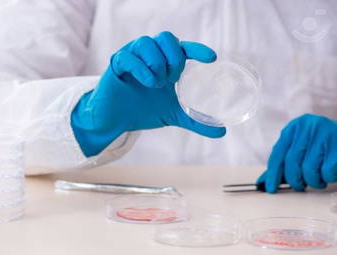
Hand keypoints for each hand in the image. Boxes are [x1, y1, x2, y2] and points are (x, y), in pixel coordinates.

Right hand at [71, 31, 225, 156]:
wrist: (117, 121)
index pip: (184, 48)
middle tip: (172, 80)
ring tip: (157, 84)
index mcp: (165, 62)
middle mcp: (150, 54)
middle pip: (167, 38)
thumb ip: (195, 121)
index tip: (211, 59)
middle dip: (173, 58)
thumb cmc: (144, 111)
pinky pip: (129, 56)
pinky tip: (148, 83)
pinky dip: (142, 69)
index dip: (197, 49)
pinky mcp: (117, 62)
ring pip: (147, 43)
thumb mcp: (173, 114)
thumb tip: (222, 132)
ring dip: (157, 64)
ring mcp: (133, 56)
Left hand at [257, 114, 336, 192]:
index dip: (273, 174)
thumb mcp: (301, 150)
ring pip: (309, 169)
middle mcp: (307, 126)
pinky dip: (328, 177)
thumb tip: (264, 182)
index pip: (278, 154)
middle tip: (300, 186)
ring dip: (313, 181)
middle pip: (291, 162)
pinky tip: (330, 173)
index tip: (271, 188)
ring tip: (319, 178)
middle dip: (295, 180)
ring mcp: (324, 133)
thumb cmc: (323, 147)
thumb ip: (283, 164)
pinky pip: (326, 171)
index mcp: (294, 127)